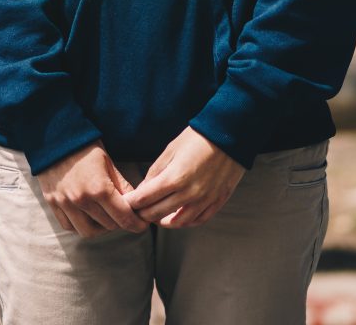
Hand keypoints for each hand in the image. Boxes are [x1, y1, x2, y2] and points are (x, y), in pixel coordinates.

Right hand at [37, 142, 149, 237]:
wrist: (55, 135)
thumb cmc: (85, 145)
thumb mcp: (108, 161)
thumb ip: (121, 185)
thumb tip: (136, 203)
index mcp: (99, 188)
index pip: (123, 217)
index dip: (136, 224)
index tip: (142, 224)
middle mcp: (81, 200)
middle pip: (109, 226)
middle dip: (120, 222)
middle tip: (125, 214)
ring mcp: (65, 203)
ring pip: (88, 232)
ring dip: (100, 227)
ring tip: (106, 216)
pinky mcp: (52, 203)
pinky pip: (69, 226)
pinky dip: (80, 225)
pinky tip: (87, 215)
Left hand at [126, 127, 244, 228]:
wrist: (229, 133)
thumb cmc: (198, 137)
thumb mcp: (171, 149)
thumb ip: (156, 171)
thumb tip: (144, 189)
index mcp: (175, 177)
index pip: (146, 199)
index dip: (132, 203)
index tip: (126, 204)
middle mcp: (190, 193)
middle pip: (158, 213)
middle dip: (143, 214)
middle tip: (136, 212)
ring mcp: (205, 200)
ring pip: (178, 222)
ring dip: (163, 221)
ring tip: (155, 217)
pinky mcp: (217, 201)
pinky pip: (198, 220)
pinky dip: (185, 222)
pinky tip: (178, 218)